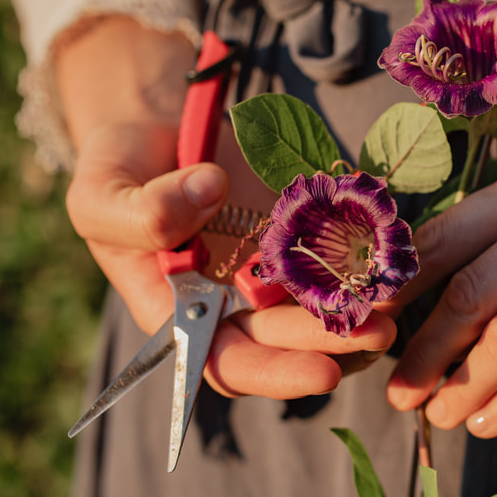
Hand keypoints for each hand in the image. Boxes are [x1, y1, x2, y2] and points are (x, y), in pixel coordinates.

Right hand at [58, 18, 393, 400]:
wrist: (161, 124)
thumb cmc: (119, 171)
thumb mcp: (99, 193)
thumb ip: (137, 210)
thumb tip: (207, 193)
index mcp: (182, 314)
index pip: (231, 363)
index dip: (278, 373)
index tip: (325, 373)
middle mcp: (236, 302)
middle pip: (290, 337)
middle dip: (335, 341)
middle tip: (380, 332)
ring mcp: (276, 266)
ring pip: (324, 303)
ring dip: (362, 307)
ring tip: (397, 300)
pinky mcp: (306, 228)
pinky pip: (343, 251)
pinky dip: (370, 258)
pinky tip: (397, 255)